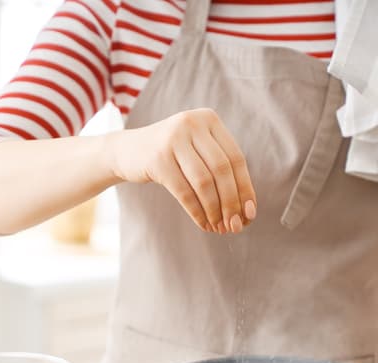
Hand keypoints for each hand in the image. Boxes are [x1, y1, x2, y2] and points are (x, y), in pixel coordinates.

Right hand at [106, 108, 256, 233]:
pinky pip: (184, 192)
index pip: (236, 158)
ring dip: (214, 210)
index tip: (249, 214)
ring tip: (218, 227)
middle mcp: (192, 124)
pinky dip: (197, 212)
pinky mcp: (158, 159)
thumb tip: (246, 211)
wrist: (127, 151)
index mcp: (209, 119)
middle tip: (234, 226)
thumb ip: (221, 171)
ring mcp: (173, 139)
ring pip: (204, 182)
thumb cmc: (171, 156)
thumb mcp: (197, 152)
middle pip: (222, 170)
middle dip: (231, 203)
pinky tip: (203, 223)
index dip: (245, 188)